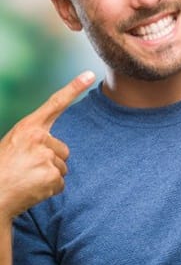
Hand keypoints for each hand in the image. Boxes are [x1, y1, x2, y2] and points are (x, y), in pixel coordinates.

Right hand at [0, 71, 94, 220]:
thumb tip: (54, 147)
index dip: (74, 88)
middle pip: (63, 150)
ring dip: (48, 175)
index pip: (55, 104)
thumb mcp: (14, 145)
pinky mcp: (52, 175)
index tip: (89, 75)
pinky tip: (32, 189)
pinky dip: (49, 189)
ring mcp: (46, 156)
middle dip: (50, 161)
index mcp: (27, 127)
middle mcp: (39, 138)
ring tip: (26, 179)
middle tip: (27, 169)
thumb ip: (34, 140)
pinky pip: (60, 183)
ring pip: (62, 167)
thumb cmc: (2, 169)